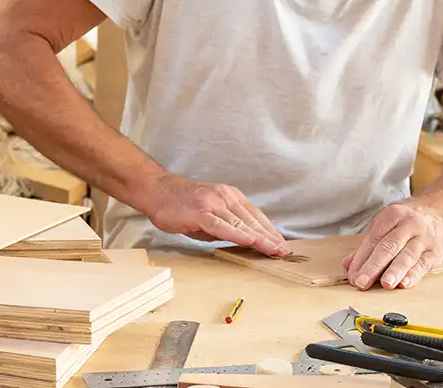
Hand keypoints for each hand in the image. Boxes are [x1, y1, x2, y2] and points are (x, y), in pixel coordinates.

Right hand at [140, 173, 289, 256]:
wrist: (157, 190)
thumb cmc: (182, 204)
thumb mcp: (210, 214)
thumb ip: (227, 225)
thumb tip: (243, 242)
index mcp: (230, 197)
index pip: (255, 216)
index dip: (270, 231)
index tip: (282, 245)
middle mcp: (225, 197)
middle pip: (252, 221)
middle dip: (270, 238)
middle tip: (285, 252)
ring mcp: (213, 203)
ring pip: (241, 224)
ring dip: (259, 239)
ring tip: (273, 250)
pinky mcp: (200, 212)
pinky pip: (222, 225)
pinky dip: (237, 234)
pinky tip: (249, 241)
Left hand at [342, 202, 442, 289]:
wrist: (441, 214)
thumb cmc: (407, 223)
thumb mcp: (387, 225)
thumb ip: (367, 245)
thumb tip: (348, 264)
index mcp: (393, 215)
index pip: (374, 239)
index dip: (362, 258)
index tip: (353, 275)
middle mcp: (410, 225)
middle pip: (389, 246)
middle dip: (374, 266)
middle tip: (362, 282)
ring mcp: (424, 238)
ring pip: (407, 256)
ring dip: (394, 271)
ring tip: (385, 284)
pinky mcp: (436, 252)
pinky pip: (424, 264)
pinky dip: (414, 275)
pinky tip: (404, 284)